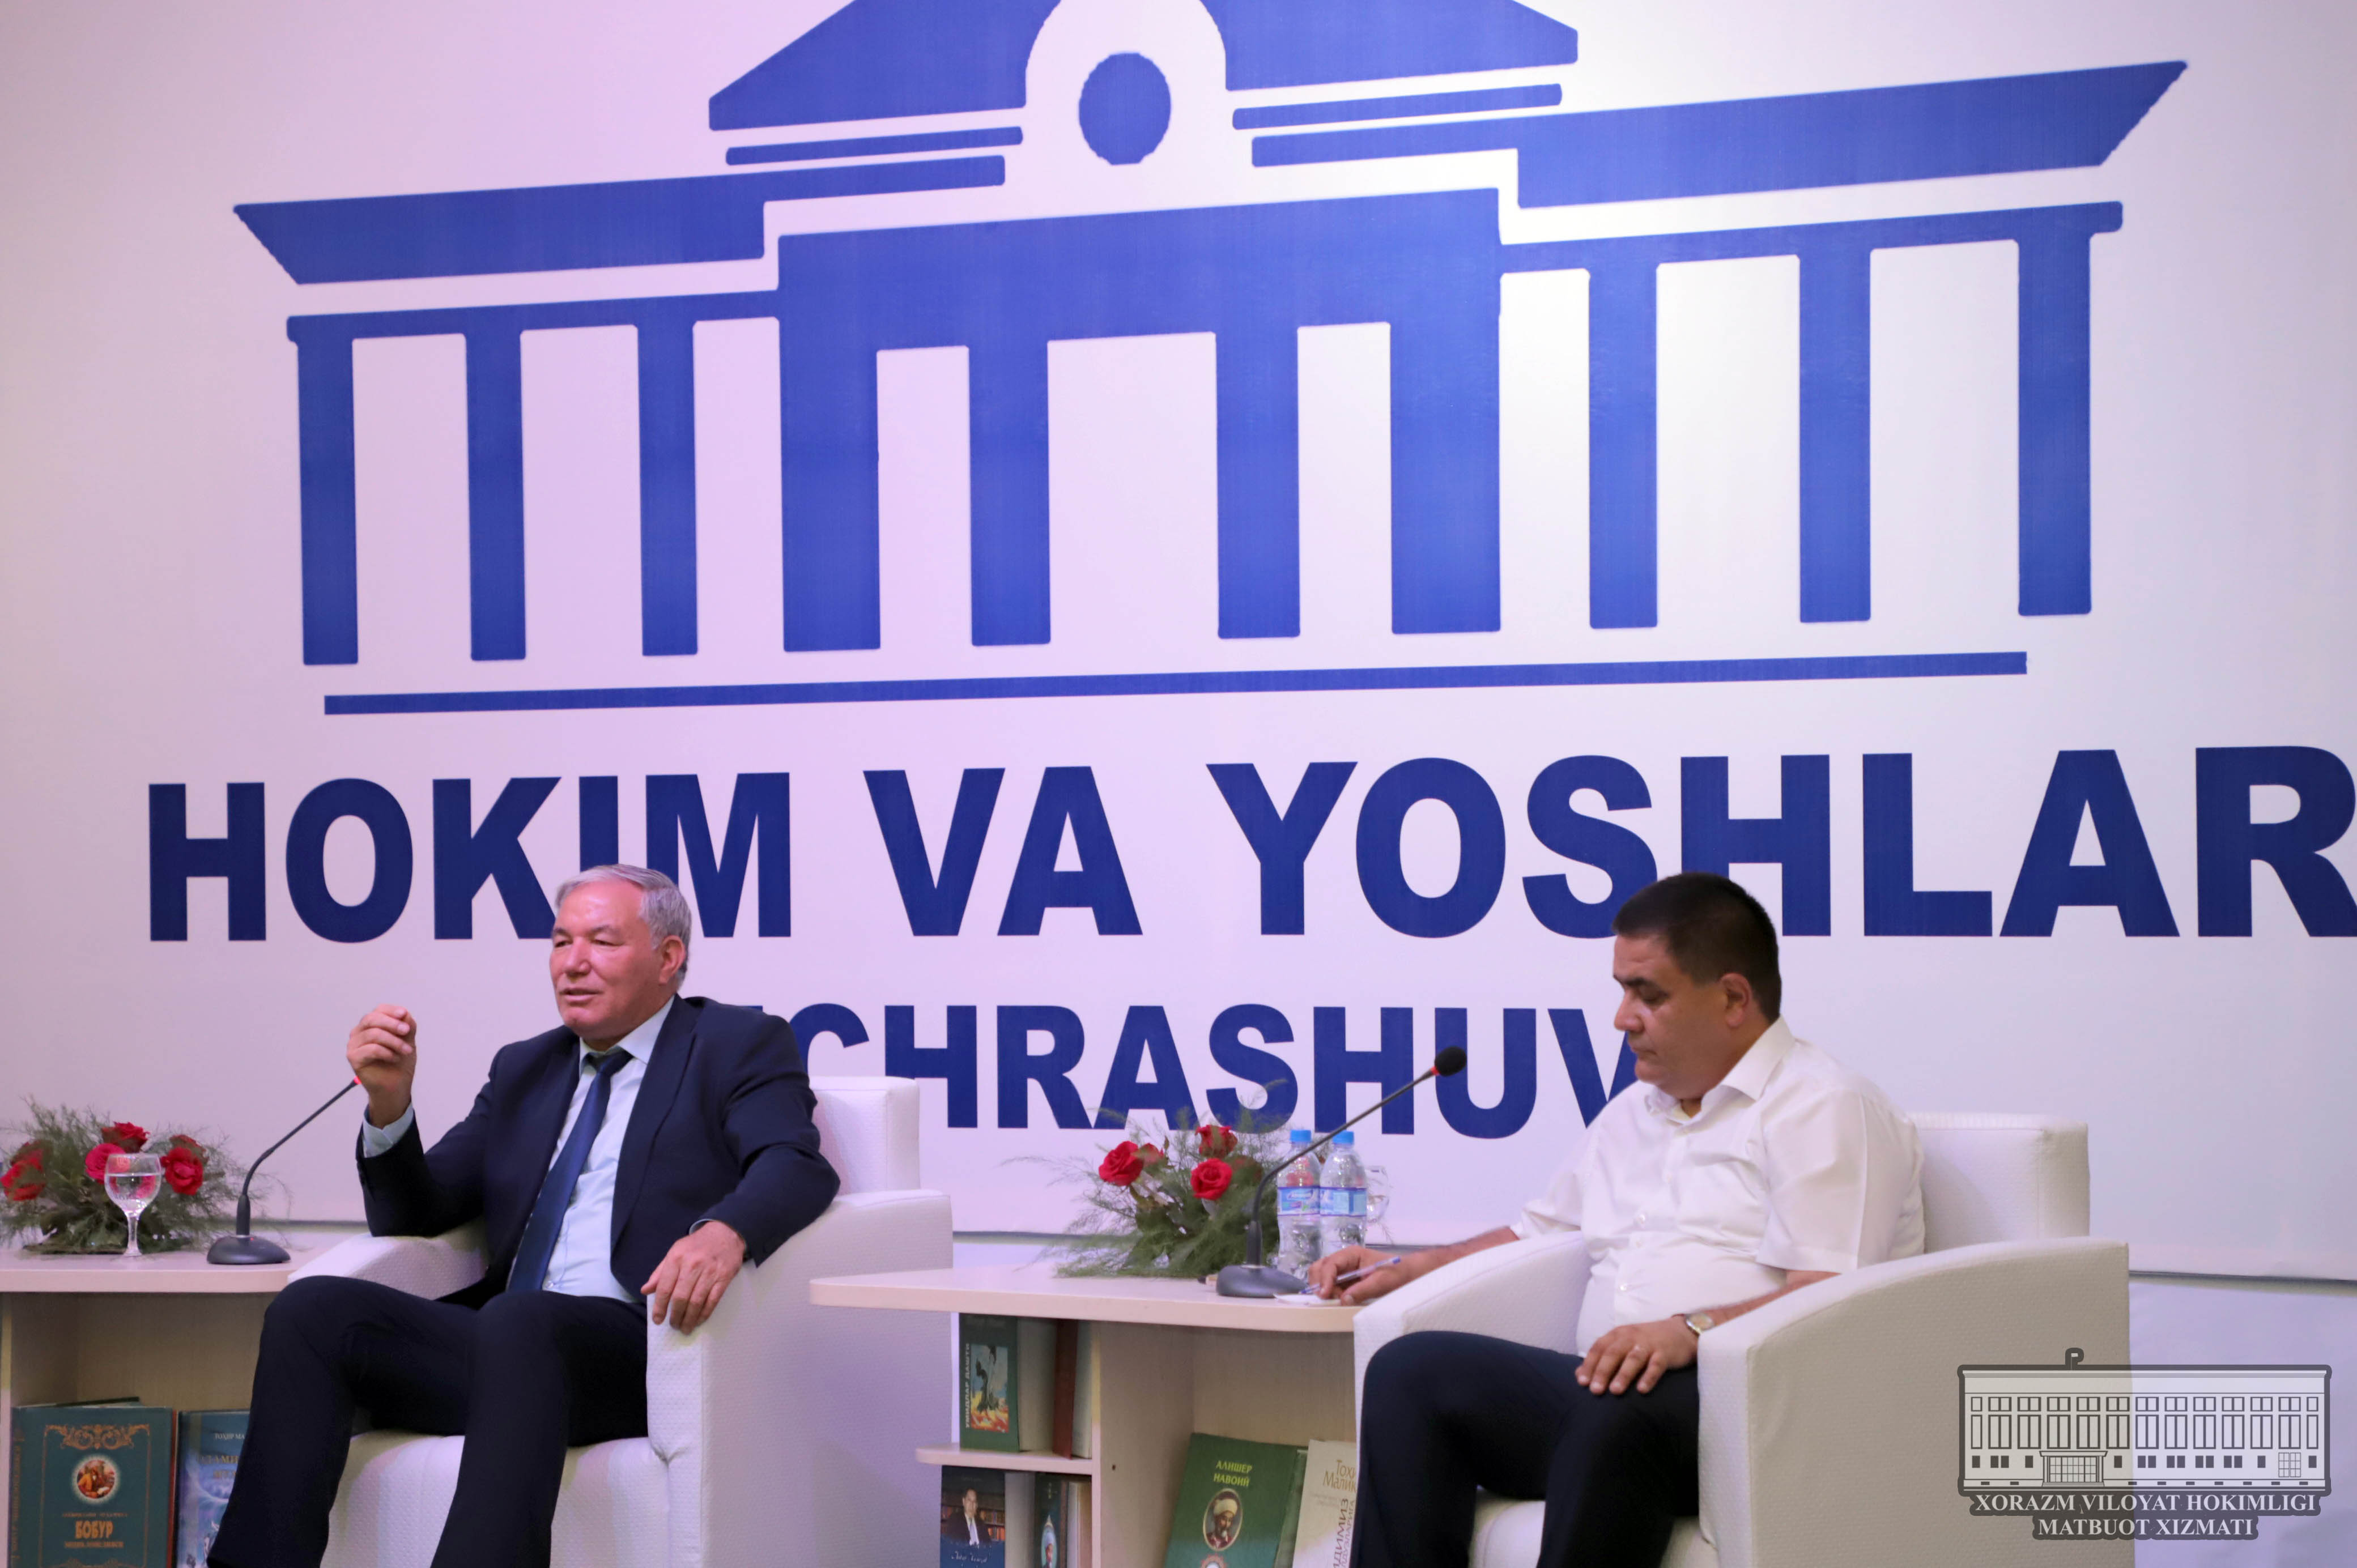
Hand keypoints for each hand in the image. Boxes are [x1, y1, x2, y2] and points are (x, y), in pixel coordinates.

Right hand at [346, 1005, 417, 1127]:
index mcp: (371, 1025)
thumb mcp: (408, 1040)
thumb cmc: (399, 1061)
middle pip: (372, 1019)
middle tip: (406, 1032)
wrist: (396, 1086)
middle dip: (392, 1024)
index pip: (378, 1010)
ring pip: (373, 1034)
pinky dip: (387, 1052)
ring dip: (394, 1042)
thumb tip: (405, 1014)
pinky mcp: (353, 1058)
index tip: (404, 1014)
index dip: (391, 1011)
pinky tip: (395, 1058)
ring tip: (407, 1051)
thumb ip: (407, 1025)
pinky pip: (371, 1049)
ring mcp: (354, 1045)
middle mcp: (359, 1032)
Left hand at [642, 1221, 745, 1331]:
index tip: (657, 1320)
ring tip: (685, 1327)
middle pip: (680, 1297)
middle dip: (675, 1316)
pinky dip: (704, 1314)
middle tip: (673, 1325)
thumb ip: (660, 1272)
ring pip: (696, 1302)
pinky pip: (712, 1301)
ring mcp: (710, 1272)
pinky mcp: (724, 1277)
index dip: (660, 1307)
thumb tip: (646, 1290)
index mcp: (677, 1258)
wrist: (725, 1233)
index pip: (665, 1288)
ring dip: (689, 1319)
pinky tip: (698, 1320)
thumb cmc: (696, 1245)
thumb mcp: (675, 1252)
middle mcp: (692, 1265)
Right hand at [1306, 1245, 1409, 1303]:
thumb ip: (1363, 1290)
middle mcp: (1343, 1260)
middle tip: (1330, 1298)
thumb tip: (1343, 1300)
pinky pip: (1329, 1286)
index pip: (1330, 1264)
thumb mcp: (1382, 1282)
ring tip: (1338, 1299)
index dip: (1324, 1279)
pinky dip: (1330, 1294)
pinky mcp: (1344, 1280)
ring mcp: (1342, 1270)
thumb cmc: (1397, 1274)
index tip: (1325, 1295)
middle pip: (1319, 1268)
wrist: (1408, 1274)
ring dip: (1324, 1289)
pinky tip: (1341, 1299)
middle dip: (1319, 1283)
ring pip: (1320, 1276)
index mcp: (1351, 1254)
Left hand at [1575, 1318, 1696, 1394]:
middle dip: (1602, 1372)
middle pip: (1613, 1353)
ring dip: (1623, 1374)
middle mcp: (1631, 1337)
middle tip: (1595, 1390)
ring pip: (1633, 1358)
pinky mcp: (1665, 1353)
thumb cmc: (1646, 1343)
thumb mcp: (1623, 1345)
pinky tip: (1642, 1390)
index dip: (1589, 1364)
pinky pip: (1656, 1365)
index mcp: (1618, 1334)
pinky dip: (1649, 1377)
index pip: (1599, 1348)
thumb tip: (1579, 1375)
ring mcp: (1649, 1344)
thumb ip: (1603, 1358)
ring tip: (1614, 1391)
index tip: (1581, 1382)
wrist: (1681, 1332)